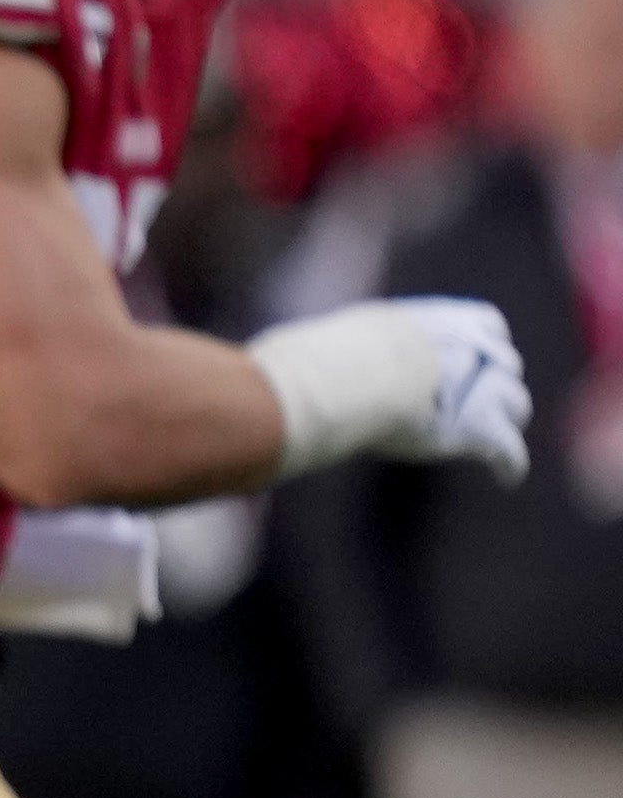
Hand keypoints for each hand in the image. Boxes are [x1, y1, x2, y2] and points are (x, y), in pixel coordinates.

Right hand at [251, 296, 531, 482]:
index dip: (480, 345)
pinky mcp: (477, 428)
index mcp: (433, 321)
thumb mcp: (333, 339)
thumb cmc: (313, 363)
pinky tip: (506, 476)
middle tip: (477, 403)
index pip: (485, 324)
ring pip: (513, 403)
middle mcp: (464, 347)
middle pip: (504, 363)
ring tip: (497, 437)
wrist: (335, 382)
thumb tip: (284, 360)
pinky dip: (508, 463)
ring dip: (505, 418)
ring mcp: (476, 387)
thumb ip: (339, 349)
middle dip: (494, 382)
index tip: (467, 362)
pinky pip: (507, 449)